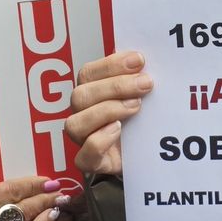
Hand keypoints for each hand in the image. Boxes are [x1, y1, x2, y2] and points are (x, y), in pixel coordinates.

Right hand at [66, 51, 153, 174]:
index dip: (111, 64)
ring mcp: (84, 140)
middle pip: (81, 95)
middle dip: (115, 86)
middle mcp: (82, 114)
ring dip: (106, 111)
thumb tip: (144, 56)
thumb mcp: (141, 95)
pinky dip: (98, 142)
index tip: (140, 60)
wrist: (146, 155)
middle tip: (146, 84)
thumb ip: (137, 76)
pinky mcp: (92, 164)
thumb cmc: (141, 120)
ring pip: (75, 123)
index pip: (89, 73)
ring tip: (136, 107)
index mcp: (91, 91)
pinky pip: (83, 157)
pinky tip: (118, 130)